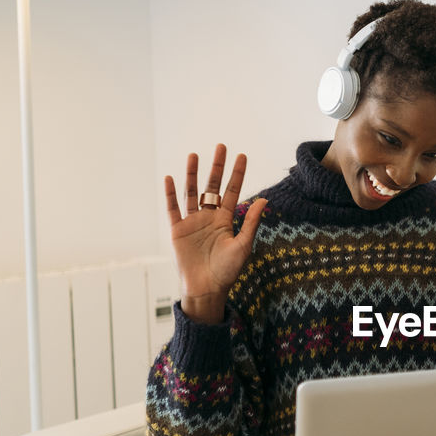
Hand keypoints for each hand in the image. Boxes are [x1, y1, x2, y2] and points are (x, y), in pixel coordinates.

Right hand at [164, 143, 267, 323]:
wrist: (206, 289)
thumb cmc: (227, 271)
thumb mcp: (243, 245)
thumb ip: (251, 222)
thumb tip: (264, 200)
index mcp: (225, 220)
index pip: (232, 191)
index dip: (237, 174)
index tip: (242, 155)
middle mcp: (209, 218)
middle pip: (212, 187)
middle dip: (217, 167)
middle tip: (221, 146)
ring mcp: (192, 222)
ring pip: (192, 193)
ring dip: (192, 174)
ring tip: (194, 155)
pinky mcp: (177, 230)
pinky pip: (173, 208)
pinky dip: (171, 194)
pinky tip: (170, 178)